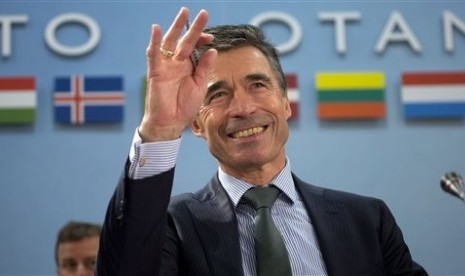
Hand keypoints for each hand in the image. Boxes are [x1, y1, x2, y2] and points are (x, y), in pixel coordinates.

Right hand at [139, 7, 216, 141]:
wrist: (170, 123)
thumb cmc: (184, 107)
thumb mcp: (199, 86)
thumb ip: (204, 68)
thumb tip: (213, 50)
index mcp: (188, 66)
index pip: (195, 47)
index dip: (202, 39)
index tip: (211, 37)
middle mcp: (176, 63)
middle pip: (184, 40)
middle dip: (193, 27)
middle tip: (202, 13)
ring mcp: (165, 66)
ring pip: (170, 42)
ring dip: (176, 27)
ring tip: (183, 13)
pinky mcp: (155, 72)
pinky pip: (153, 55)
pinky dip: (155, 42)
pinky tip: (157, 29)